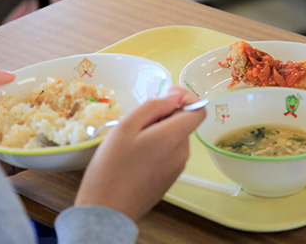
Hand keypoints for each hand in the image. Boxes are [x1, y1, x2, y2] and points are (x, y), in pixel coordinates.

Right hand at [74, 86, 204, 220]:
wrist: (107, 209)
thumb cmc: (111, 167)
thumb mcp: (126, 126)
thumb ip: (153, 107)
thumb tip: (173, 96)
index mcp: (173, 137)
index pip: (199, 110)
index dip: (186, 97)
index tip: (166, 95)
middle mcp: (181, 153)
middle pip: (183, 123)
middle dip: (164, 115)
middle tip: (136, 122)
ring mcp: (177, 168)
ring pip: (174, 138)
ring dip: (158, 132)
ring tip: (131, 142)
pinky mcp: (169, 179)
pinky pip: (168, 154)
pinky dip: (156, 148)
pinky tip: (134, 157)